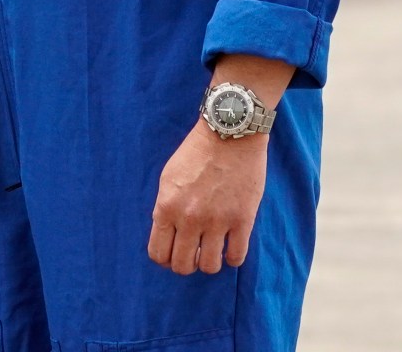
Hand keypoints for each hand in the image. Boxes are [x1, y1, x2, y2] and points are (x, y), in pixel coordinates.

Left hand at [149, 119, 266, 274]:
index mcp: (166, 207)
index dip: (165, 259)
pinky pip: (236, 257)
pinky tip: (230, 246)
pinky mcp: (243, 220)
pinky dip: (232, 258)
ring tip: (212, 251)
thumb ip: (165, 208)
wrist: (228, 136)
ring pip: (209, 266)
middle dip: (186, 265)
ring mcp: (217, 221)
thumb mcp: (168, 178)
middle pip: (183, 266)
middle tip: (193, 254)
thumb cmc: (196, 154)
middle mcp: (189, 218)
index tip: (173, 254)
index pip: (158, 253)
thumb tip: (168, 234)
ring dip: (209, 263)